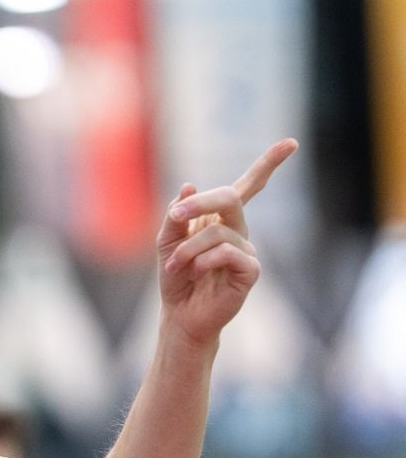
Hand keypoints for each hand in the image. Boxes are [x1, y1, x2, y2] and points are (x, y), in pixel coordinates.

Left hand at [155, 139, 296, 347]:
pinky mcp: (250, 270)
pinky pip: (227, 253)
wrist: (180, 314)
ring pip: (217, 232)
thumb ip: (176, 215)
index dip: (269, 164)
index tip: (291, 143)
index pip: (249, 187)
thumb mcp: (166, 240)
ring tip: (175, 265)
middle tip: (176, 216)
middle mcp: (239, 230)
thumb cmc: (176, 276)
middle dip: (199, 204)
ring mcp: (247, 249)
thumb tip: (188, 185)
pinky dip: (203, 261)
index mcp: (222, 219)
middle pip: (229, 198)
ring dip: (188, 248)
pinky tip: (196, 273)